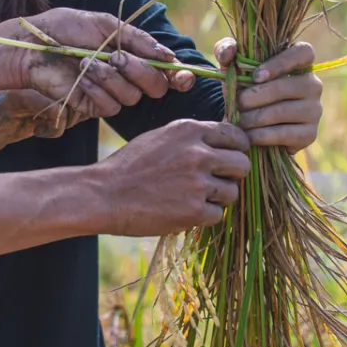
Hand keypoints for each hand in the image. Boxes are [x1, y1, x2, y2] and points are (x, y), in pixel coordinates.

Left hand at [0, 9, 196, 119]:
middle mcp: (127, 75)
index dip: (180, 76)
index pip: (168, 72)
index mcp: (134, 53)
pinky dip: (97, 89)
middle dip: (140, 71)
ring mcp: (111, 92)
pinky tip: (80, 76)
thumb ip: (138, 40)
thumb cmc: (65, 28)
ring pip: (132, 97)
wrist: (33, 45)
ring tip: (86, 61)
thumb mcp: (105, 24)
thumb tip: (169, 56)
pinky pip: (110, 106)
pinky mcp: (93, 106)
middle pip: (156, 87)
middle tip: (117, 56)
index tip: (181, 75)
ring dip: (111, 77)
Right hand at [87, 119, 251, 235]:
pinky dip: (205, 216)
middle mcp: (198, 154)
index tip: (233, 156)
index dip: (238, 148)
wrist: (104, 195)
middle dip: (233, 174)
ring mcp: (198, 183)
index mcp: (189, 130)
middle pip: (242, 164)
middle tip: (218, 180)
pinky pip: (218, 214)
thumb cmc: (130, 165)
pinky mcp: (194, 211)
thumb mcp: (160, 137)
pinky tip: (185, 211)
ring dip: (219, 197)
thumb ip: (191, 138)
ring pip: (233, 191)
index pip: (235, 135)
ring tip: (195, 197)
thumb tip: (222, 143)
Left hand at [218, 39, 321, 152]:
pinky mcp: (310, 134)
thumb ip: (226, 50)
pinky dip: (261, 136)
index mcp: (300, 62)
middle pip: (286, 86)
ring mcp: (314, 110)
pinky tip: (248, 136)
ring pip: (282, 112)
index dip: (281, 62)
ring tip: (239, 119)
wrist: (249, 124)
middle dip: (255, 96)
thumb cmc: (243, 88)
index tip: (256, 76)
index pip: (304, 52)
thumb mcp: (232, 67)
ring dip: (254, 118)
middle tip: (238, 103)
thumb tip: (229, 50)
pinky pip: (284, 134)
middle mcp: (313, 84)